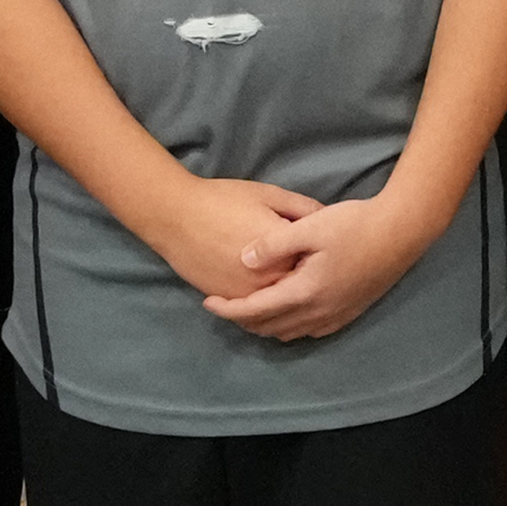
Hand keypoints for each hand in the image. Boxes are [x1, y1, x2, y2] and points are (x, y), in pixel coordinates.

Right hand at [137, 175, 324, 311]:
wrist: (175, 216)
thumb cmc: (223, 200)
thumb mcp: (269, 194)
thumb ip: (302, 207)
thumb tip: (328, 218)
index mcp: (284, 250)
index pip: (318, 260)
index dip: (326, 257)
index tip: (331, 250)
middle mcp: (269, 278)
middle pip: (301, 286)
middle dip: (311, 279)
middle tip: (318, 271)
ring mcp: (248, 293)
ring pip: (280, 306)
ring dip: (291, 299)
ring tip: (300, 288)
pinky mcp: (230, 299)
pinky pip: (257, 311)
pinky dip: (269, 307)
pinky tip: (277, 298)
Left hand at [205, 187, 433, 344]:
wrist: (402, 232)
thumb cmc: (355, 224)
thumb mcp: (310, 227)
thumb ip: (273, 245)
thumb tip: (243, 260)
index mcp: (304, 292)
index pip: (255, 311)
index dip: (228, 310)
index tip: (208, 302)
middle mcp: (319, 312)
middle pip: (270, 328)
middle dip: (243, 320)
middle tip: (225, 305)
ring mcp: (336, 315)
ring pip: (290, 333)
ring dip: (266, 325)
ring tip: (251, 308)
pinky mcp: (350, 312)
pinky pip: (311, 331)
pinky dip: (290, 326)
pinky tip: (287, 311)